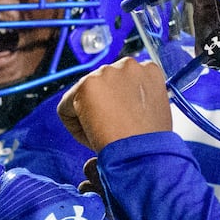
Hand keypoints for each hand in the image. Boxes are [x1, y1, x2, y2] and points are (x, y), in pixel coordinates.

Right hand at [0, 163, 106, 219]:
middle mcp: (47, 183)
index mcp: (20, 181)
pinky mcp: (87, 210)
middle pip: (42, 187)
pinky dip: (83, 213)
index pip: (20, 179)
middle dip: (38, 202)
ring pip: (63, 195)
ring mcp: (69, 196)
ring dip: (59, 208)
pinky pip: (87, 203)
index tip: (17, 216)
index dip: (16, 197)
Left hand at [58, 57, 172, 151]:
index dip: (118, 108)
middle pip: (99, 88)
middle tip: (111, 131)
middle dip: (100, 109)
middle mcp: (129, 65)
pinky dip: (74, 126)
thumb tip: (121, 105)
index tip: (122, 123)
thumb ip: (137, 99)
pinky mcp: (86, 85)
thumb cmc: (151, 143)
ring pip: (81, 97)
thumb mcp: (153, 112)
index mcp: (149, 70)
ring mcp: (106, 72)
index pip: (120, 84)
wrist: (144, 153)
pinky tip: (94, 134)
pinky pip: (65, 108)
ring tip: (106, 134)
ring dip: (88, 117)